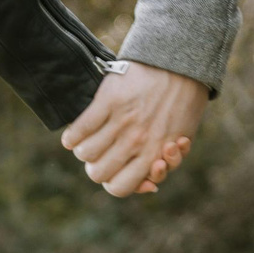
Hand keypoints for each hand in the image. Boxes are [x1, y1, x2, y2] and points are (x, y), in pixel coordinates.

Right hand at [59, 61, 207, 197]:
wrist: (180, 65)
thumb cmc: (182, 106)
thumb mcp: (179, 142)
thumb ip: (164, 165)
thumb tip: (149, 186)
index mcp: (154, 154)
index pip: (120, 187)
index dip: (112, 182)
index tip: (114, 171)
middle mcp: (136, 142)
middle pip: (98, 173)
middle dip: (95, 168)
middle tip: (99, 157)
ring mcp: (122, 120)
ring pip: (86, 153)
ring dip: (83, 151)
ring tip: (87, 143)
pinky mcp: (109, 99)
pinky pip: (81, 127)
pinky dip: (71, 136)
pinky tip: (71, 137)